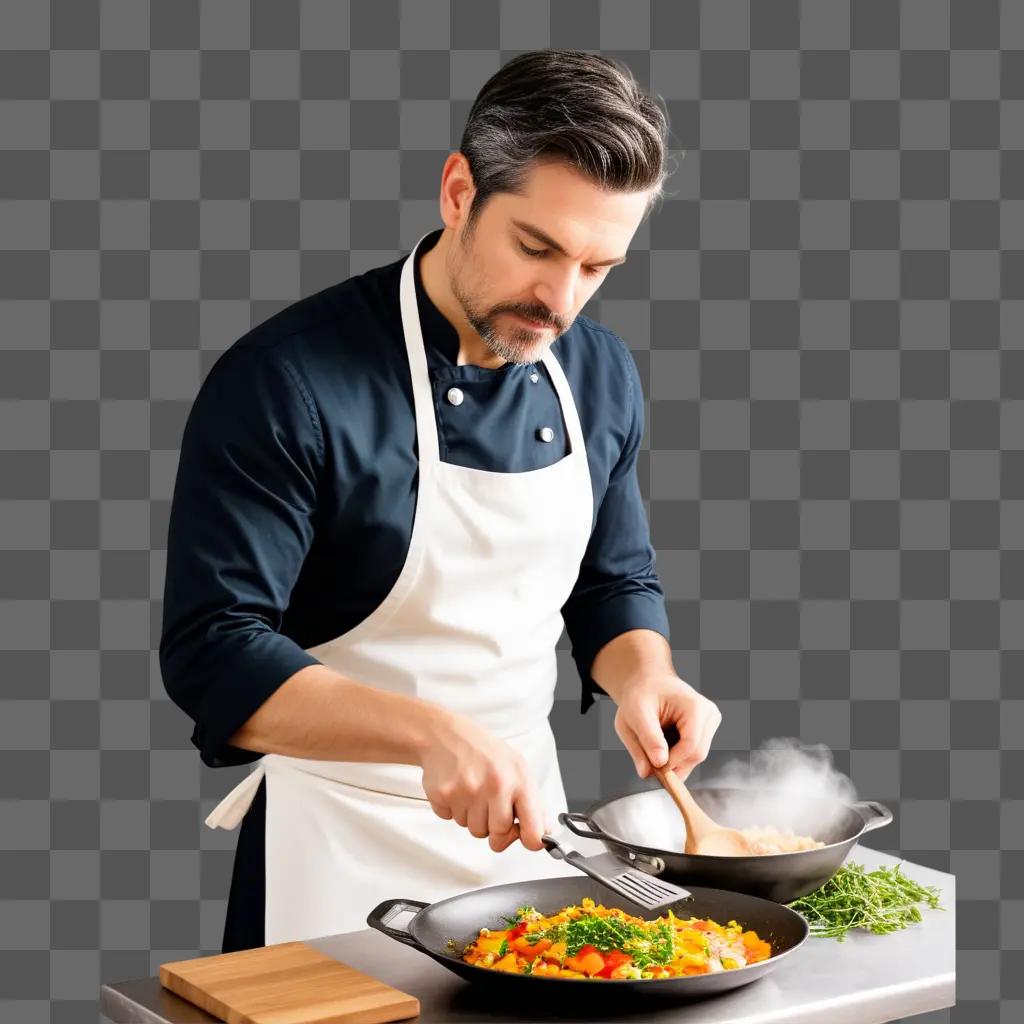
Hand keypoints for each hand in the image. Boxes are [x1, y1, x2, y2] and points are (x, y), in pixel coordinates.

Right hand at [419, 710, 549, 852]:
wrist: (444, 733)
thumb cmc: (482, 749)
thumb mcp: (516, 766)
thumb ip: (532, 800)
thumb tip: (544, 830)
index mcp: (518, 779)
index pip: (532, 830)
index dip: (530, 840)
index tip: (525, 837)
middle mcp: (495, 785)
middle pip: (498, 835)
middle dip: (494, 827)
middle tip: (490, 805)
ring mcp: (468, 791)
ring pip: (474, 830)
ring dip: (473, 817)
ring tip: (471, 790)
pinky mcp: (444, 795)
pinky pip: (451, 820)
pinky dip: (453, 809)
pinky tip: (456, 788)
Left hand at [613, 673, 720, 781]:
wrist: (648, 682)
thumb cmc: (641, 694)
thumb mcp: (635, 715)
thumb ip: (646, 740)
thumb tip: (654, 769)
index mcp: (695, 707)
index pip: (690, 747)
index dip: (671, 763)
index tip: (651, 769)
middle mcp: (709, 714)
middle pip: (696, 755)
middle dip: (672, 764)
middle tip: (648, 764)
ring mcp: (711, 722)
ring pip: (695, 758)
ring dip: (673, 760)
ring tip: (652, 748)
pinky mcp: (707, 730)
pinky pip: (693, 753)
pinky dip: (677, 755)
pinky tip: (662, 744)